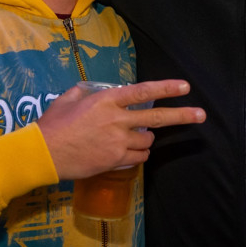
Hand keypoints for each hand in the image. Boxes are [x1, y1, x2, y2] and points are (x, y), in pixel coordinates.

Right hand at [37, 80, 205, 179]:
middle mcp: (116, 119)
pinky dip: (138, 154)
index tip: (184, 87)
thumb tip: (94, 91)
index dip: (166, 88)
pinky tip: (127, 152)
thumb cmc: (53, 124)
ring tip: (134, 138)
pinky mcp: (115, 159)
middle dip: (182, 115)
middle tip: (201, 114)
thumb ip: (85, 92)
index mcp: (106, 100)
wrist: (44, 153)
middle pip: (157, 117)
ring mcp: (118, 141)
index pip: (143, 91)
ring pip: (147, 141)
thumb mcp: (68, 99)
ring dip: (146, 139)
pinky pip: (138, 157)